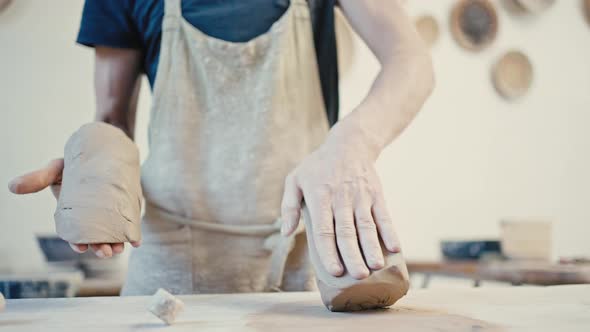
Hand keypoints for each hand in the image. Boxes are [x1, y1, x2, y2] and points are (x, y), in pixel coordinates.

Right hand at [8, 159, 139, 257]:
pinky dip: (133, 234)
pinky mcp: (124, 207)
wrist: (102, 150)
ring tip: (119, 250)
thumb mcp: (56, 169)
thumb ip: (39, 177)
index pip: (77, 234)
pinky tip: (136, 242)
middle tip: (105, 252)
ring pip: (113, 234)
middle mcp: (93, 217)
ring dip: (116, 244)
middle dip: (100, 247)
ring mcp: (109, 213)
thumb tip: (12, 186)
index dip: (79, 242)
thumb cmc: (75, 163)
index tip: (81, 248)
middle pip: (97, 238)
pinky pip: (129, 224)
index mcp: (75, 214)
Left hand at [280, 119, 398, 279]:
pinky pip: (384, 215)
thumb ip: (289, 206)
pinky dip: (390, 231)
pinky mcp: (376, 194)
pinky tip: (395, 248)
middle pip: (347, 232)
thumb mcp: (295, 179)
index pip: (324, 230)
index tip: (333, 271)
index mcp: (319, 197)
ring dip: (372, 247)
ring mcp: (360, 196)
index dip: (329, 251)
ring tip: (375, 267)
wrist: (349, 143)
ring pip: (367, 226)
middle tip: (357, 277)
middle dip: (352, 255)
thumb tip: (285, 232)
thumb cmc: (317, 166)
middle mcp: (341, 198)